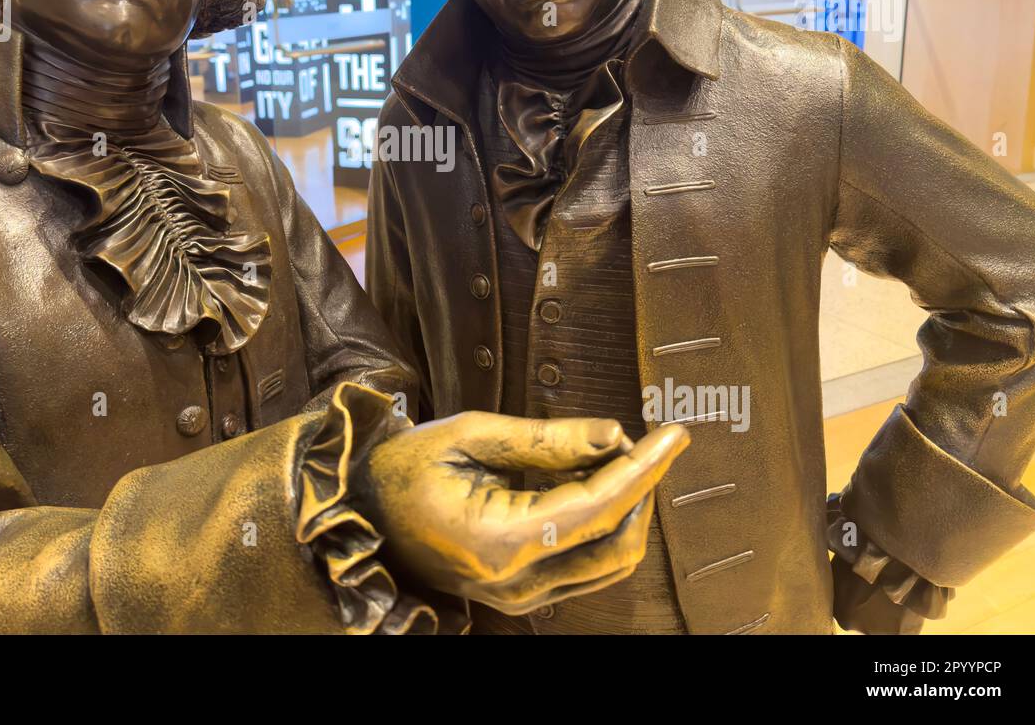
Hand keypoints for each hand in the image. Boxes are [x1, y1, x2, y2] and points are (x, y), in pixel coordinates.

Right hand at [354, 412, 688, 614]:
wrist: (359, 506)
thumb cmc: (405, 465)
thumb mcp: (471, 435)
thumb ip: (546, 439)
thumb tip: (614, 434)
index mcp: (500, 541)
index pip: (597, 506)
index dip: (644, 469)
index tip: (675, 436)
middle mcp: (516, 582)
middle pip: (615, 544)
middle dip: (643, 491)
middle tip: (647, 443)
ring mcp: (517, 598)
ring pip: (608, 564)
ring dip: (628, 512)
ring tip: (621, 461)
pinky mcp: (517, 597)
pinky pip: (583, 570)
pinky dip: (603, 529)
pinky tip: (594, 487)